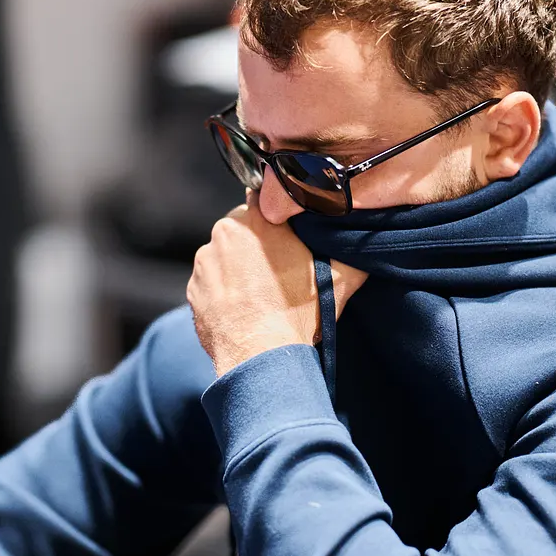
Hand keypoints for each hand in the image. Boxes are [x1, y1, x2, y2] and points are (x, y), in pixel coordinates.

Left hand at [187, 201, 368, 376]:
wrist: (261, 357)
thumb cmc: (298, 315)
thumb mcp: (339, 279)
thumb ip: (351, 251)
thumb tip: (363, 240)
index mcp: (257, 219)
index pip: (263, 197)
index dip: (276, 215)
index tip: (286, 235)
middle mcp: (224, 234)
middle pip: (241, 227)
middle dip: (256, 243)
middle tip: (277, 270)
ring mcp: (204, 262)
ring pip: (223, 254)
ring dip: (237, 267)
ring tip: (259, 294)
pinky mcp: (192, 289)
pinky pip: (209, 281)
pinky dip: (222, 290)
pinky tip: (242, 308)